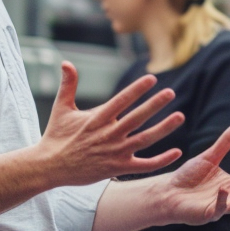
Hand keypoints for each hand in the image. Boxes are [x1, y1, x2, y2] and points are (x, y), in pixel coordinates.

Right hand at [40, 62, 184, 186]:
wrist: (49, 167)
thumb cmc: (56, 136)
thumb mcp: (61, 108)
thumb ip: (68, 85)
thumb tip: (66, 62)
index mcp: (97, 118)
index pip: (121, 100)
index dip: (137, 89)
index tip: (152, 79)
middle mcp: (108, 134)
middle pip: (137, 117)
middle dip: (155, 104)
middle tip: (171, 92)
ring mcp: (114, 152)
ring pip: (145, 139)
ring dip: (164, 128)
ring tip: (180, 116)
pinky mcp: (117, 168)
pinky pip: (144, 165)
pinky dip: (161, 160)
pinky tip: (177, 152)